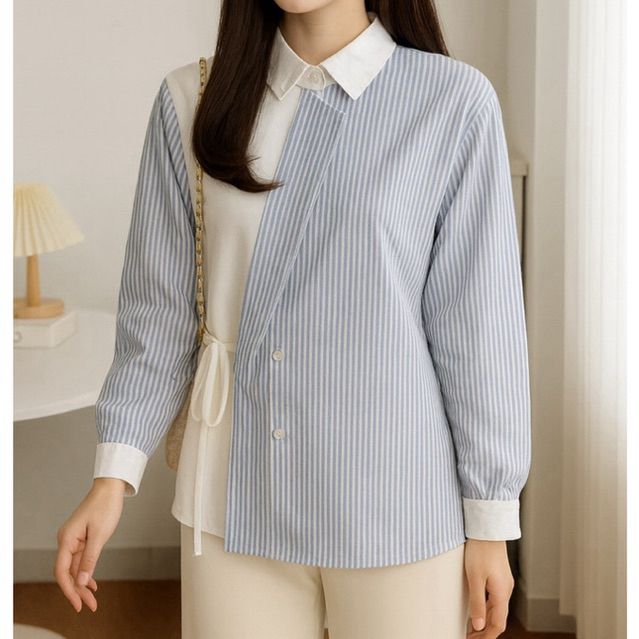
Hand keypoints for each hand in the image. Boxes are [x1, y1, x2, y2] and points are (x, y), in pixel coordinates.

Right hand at [54, 478, 126, 611]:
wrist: (110, 487)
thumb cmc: (105, 506)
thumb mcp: (100, 535)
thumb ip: (89, 559)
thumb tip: (81, 581)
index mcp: (67, 539)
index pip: (62, 571)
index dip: (68, 590)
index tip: (78, 604)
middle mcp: (67, 540)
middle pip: (68, 572)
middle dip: (78, 590)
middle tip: (90, 606)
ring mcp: (74, 539)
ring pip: (75, 567)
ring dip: (82, 583)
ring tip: (92, 599)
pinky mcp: (82, 538)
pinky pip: (80, 559)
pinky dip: (86, 571)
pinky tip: (92, 583)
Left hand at [464, 539, 514, 637]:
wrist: (488, 528)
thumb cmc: (480, 550)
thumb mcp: (475, 578)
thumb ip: (477, 603)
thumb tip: (479, 626)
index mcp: (502, 593)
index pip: (497, 624)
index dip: (486, 637)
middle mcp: (506, 590)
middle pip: (498, 619)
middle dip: (485, 631)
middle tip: (469, 637)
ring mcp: (504, 583)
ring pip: (497, 609)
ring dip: (485, 620)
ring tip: (470, 627)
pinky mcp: (499, 577)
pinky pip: (495, 599)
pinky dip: (486, 609)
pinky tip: (477, 608)